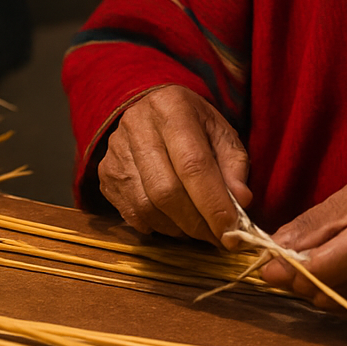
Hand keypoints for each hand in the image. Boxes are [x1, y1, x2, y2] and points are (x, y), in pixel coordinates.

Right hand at [98, 84, 250, 244]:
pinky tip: (174, 221)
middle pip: (166, 191)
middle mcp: (137, 126)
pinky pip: (132, 214)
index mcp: (173, 109)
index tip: (232, 233)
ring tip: (198, 228)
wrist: (151, 107)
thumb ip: (234, 166)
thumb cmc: (193, 123)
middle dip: (196, 223)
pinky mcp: (105, 173)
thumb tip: (241, 202)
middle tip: (218, 238)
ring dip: (178, 228)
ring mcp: (116, 151)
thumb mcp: (222, 132)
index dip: (214, 204)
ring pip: (147, 207)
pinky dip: (158, 226)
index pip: (193, 165)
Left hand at [258, 161, 346, 314]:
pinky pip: (346, 305)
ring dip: (313, 282)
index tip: (268, 256)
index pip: (316, 273)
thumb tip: (272, 250)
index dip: (285, 267)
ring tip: (322, 249)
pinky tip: (341, 264)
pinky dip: (333, 288)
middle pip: (318, 292)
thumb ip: (312, 226)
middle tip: (292, 247)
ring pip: (328, 303)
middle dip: (296, 275)